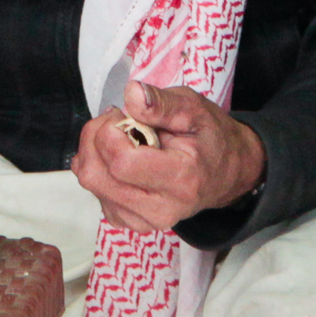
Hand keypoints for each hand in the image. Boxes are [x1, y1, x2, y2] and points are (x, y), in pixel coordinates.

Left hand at [69, 80, 265, 234]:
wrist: (226, 173)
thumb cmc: (210, 138)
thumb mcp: (194, 109)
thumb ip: (161, 103)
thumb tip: (131, 93)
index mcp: (181, 179)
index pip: (121, 162)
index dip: (110, 131)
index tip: (124, 116)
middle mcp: (161, 209)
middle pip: (95, 175)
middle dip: (95, 137)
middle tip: (117, 121)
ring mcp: (143, 221)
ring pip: (89, 183)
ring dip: (94, 151)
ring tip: (120, 138)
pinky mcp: (129, 222)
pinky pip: (94, 192)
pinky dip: (99, 168)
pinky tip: (119, 158)